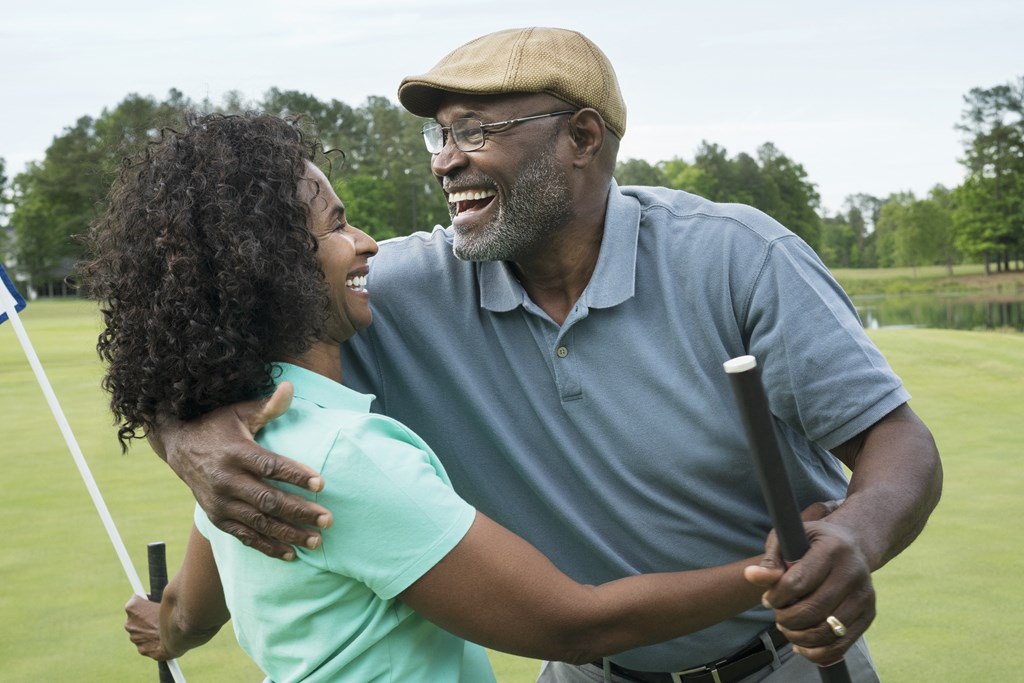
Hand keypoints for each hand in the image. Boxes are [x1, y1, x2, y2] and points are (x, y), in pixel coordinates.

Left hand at [124, 595, 170, 660]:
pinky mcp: (141, 649)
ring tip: (163, 628)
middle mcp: (129, 623)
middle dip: (145, 617)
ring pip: (139, 632)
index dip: (146, 600)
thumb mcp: (165, 600)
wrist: (179, 635)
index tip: (153, 602)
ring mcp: (133, 637)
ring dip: (148, 630)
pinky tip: (163, 639)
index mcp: (132, 606)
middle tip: (159, 616)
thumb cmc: (173, 614)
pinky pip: (146, 643)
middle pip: (135, 617)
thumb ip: (155, 600)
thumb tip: (155, 602)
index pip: (136, 599)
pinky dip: (152, 641)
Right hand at [156, 382, 333, 558]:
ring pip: (259, 523)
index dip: (296, 475)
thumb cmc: (218, 427)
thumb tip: (290, 387)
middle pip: (268, 500)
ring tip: (317, 540)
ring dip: (289, 534)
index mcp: (236, 453)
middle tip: (328, 519)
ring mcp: (220, 503)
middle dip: (300, 511)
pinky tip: (291, 554)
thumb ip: (268, 406)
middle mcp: (226, 481)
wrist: (179, 448)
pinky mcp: (217, 518)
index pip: (269, 466)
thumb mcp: (239, 412)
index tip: (322, 484)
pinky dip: (267, 546)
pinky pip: (245, 536)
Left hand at [744, 501, 873, 665]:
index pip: (799, 582)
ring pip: (826, 632)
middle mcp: (854, 573)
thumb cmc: (812, 543)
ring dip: (798, 636)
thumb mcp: (789, 540)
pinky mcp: (869, 616)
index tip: (768, 599)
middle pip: (813, 610)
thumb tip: (752, 576)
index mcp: (833, 549)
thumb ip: (771, 560)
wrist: (851, 544)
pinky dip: (816, 653)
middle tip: (777, 614)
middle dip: (786, 618)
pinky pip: (840, 646)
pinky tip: (801, 645)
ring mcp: (865, 596)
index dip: (777, 597)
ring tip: (787, 627)